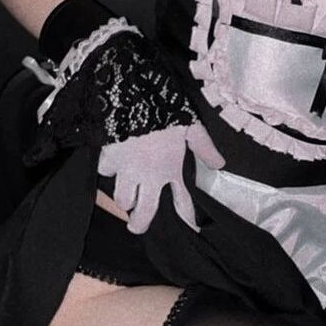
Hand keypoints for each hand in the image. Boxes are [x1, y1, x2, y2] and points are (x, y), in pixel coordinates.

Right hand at [98, 122, 224, 233]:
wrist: (139, 97)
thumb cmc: (169, 112)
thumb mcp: (193, 128)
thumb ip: (205, 148)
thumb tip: (220, 165)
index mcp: (172, 168)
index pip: (182, 201)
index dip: (186, 218)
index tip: (189, 228)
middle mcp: (149, 176)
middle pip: (144, 212)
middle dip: (139, 223)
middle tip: (137, 225)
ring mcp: (127, 170)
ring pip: (122, 199)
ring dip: (124, 199)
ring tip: (126, 196)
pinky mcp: (110, 160)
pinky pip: (105, 173)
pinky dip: (109, 169)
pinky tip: (113, 163)